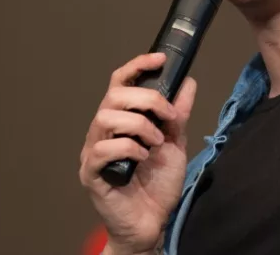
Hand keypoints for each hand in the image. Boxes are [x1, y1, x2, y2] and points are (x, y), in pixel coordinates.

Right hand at [79, 53, 196, 254]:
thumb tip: (187, 83)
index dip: (137, 66)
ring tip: (155, 143)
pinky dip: (128, 148)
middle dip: (147, 99)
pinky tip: (143, 158)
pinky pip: (103, 149)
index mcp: (120, 120)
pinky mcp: (91, 173)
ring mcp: (94, 152)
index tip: (161, 58)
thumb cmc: (157, 185)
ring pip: (106, 118)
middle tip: (167, 117)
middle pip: (114, 96)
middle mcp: (102, 132)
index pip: (120, 83)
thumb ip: (177, 115)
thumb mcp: (175, 143)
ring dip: (139, 126)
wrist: (152, 222)